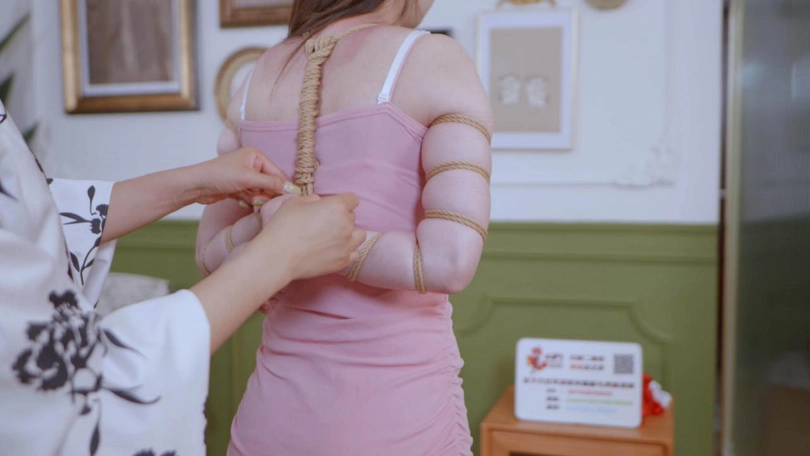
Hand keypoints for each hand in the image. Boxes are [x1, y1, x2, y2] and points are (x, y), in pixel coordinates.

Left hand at [187, 147, 301, 205]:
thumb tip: (291, 189)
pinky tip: (238, 200)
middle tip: (260, 200)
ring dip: (256, 198)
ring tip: (247, 199)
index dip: (283, 185)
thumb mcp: (248, 178)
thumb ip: (271, 183)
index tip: (291, 199)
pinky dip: (248, 200)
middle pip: (269, 183)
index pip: (276, 172)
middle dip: (266, 194)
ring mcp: (244, 176)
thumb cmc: (220, 175)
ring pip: (260, 192)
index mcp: (255, 156)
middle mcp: (251, 164)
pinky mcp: (238, 187)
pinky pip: (251, 196)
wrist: (196, 185)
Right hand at [256, 193, 365, 280]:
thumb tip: (320, 203)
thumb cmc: (284, 226)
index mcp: (337, 206)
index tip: (333, 206)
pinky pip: (354, 253)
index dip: (342, 201)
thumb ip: (313, 200)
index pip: (352, 199)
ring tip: (334, 237)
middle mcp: (346, 225)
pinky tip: (334, 250)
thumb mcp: (295, 202)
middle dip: (341, 217)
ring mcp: (347, 244)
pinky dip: (347, 250)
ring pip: (358, 235)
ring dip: (349, 234)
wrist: (278, 256)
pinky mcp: (343, 261)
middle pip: (352, 217)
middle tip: (324, 223)